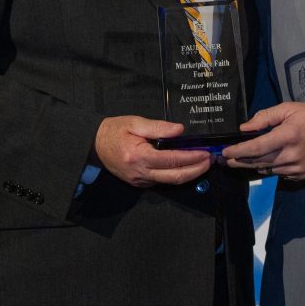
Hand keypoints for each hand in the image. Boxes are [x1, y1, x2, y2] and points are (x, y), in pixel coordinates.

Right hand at [93, 116, 211, 186]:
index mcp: (140, 157)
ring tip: (203, 164)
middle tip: (210, 161)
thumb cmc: (114, 130)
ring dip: (189, 174)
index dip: (192, 157)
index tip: (205, 153)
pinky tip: (186, 167)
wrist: (94, 144)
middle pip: (175, 177)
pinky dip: (176, 175)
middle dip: (196, 170)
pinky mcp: (139, 183)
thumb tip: (180, 130)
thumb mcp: (135, 122)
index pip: (172, 160)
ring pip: (170, 182)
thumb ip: (158, 127)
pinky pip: (161, 181)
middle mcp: (141, 173)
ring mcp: (140, 180)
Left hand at [221, 102, 304, 181]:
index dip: (238, 151)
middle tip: (225, 160)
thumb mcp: (290, 108)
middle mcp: (290, 155)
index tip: (225, 152)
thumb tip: (245, 128)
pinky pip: (279, 174)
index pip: (256, 147)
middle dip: (239, 161)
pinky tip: (263, 163)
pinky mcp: (301, 176)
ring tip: (240, 161)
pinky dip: (269, 168)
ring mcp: (296, 168)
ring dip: (252, 165)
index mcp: (287, 136)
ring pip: (267, 169)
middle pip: (258, 162)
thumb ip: (266, 116)